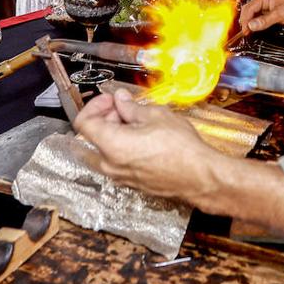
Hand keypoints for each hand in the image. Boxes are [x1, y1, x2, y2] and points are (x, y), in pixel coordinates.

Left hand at [73, 89, 220, 199]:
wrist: (200, 176)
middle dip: (106, 118)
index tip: (108, 100)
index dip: (94, 106)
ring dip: (115, 133)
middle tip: (124, 107)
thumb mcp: (156, 115)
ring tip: (138, 122)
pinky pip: (118, 162)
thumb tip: (121, 100)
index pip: (84, 123)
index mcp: (112, 145)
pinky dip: (123, 147)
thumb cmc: (181, 149)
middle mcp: (111, 165)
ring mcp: (120, 176)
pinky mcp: (132, 183)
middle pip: (93, 137)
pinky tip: (144, 137)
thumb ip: (131, 107)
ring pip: (105, 150)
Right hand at [239, 0, 283, 32]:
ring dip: (252, 23)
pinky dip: (259, 25)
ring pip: (256, 16)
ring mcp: (270, 8)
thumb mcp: (279, 14)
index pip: (249, 8)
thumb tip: (251, 25)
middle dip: (247, 21)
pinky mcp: (275, 14)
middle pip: (251, 11)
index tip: (244, 30)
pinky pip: (263, 19)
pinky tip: (258, 30)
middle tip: (245, 32)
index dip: (245, 19)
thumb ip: (264, 20)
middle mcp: (266, 1)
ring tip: (249, 32)